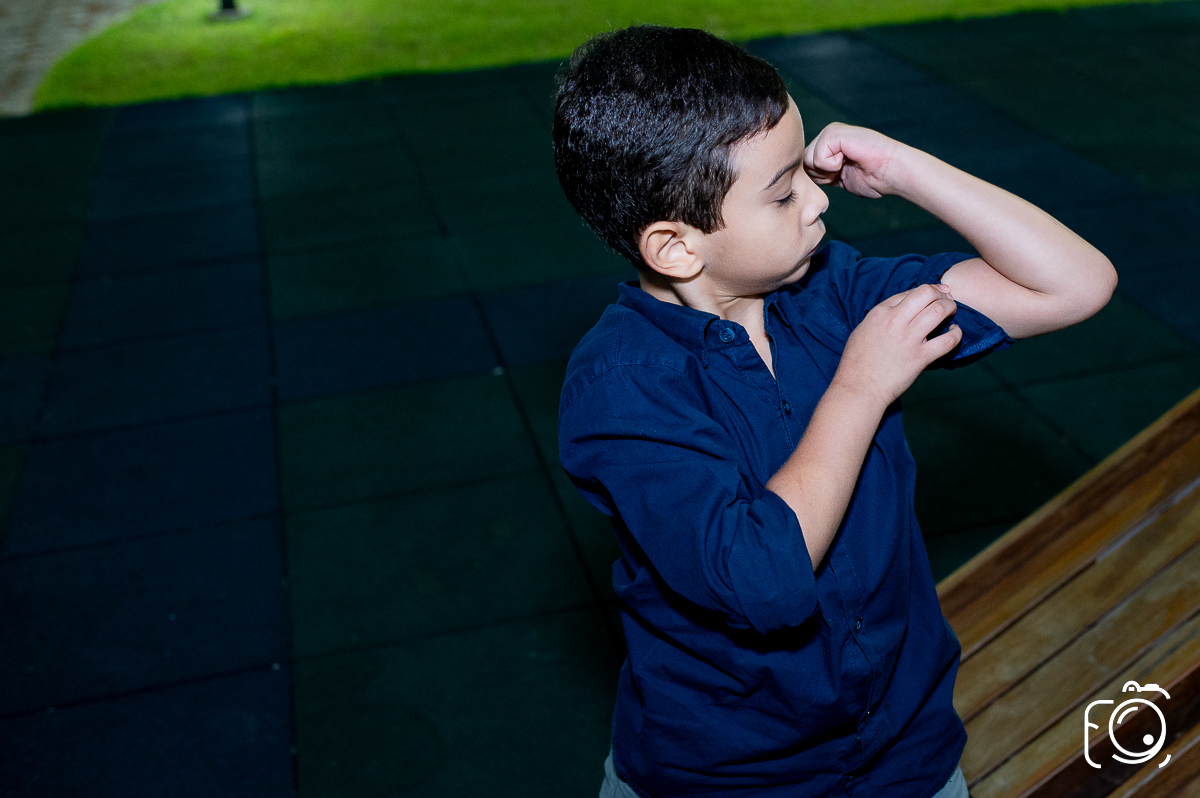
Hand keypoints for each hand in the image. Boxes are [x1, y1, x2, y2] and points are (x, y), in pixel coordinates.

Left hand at [804, 123, 904, 199]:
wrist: (892, 171)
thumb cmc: (873, 177)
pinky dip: (832, 166)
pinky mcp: (833, 133)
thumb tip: (804, 176)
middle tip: (843, 170)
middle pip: (804, 163)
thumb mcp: (840, 176)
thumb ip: (823, 172)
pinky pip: (817, 158)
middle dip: (821, 175)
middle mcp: (828, 135)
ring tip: (846, 165)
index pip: (807, 166)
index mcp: (829, 144)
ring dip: (827, 171)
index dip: (821, 178)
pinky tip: (848, 159)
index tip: (840, 176)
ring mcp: (831, 132)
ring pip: (809, 160)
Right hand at [832, 284, 962, 406]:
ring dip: (950, 308)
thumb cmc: (857, 362)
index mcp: (880, 313)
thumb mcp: (863, 330)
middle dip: (941, 294)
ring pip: (939, 311)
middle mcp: (895, 321)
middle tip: (946, 300)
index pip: (909, 292)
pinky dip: (956, 333)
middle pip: (927, 293)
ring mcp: (909, 339)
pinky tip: (955, 332)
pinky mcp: (921, 357)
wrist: (859, 388)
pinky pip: (948, 340)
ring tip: (952, 311)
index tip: (935, 293)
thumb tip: (901, 310)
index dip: (926, 290)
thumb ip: (882, 317)